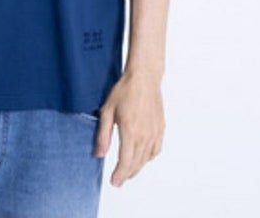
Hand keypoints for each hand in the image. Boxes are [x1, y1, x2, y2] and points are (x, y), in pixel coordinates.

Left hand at [94, 69, 164, 186]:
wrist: (144, 78)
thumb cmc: (124, 91)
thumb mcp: (107, 111)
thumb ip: (103, 134)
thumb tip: (99, 154)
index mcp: (130, 132)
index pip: (125, 162)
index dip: (119, 175)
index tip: (114, 182)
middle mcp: (145, 135)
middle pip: (136, 163)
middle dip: (127, 174)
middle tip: (118, 179)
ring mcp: (154, 132)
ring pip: (146, 159)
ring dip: (137, 167)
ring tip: (128, 170)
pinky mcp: (160, 128)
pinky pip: (156, 150)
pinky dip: (149, 157)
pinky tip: (142, 157)